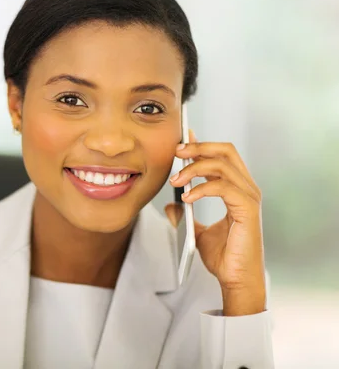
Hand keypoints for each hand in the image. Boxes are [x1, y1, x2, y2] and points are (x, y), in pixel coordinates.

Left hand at [165, 130, 265, 315]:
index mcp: (237, 189)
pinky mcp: (247, 209)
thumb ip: (186, 215)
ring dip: (194, 169)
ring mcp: (249, 198)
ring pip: (222, 165)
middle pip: (226, 151)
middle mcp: (246, 188)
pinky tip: (187, 198)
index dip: (202, 143)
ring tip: (175, 182)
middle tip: (176, 152)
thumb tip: (170, 205)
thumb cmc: (224, 257)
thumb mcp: (198, 231)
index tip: (182, 138)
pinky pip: (223, 187)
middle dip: (199, 147)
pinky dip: (202, 188)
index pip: (222, 155)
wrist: (236, 280)